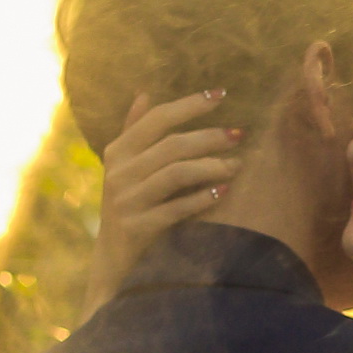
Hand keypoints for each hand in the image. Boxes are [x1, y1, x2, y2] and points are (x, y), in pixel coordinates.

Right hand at [84, 90, 240, 316]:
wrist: (113, 259)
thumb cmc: (130, 205)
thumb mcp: (126, 168)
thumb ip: (134, 131)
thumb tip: (144, 93)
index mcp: (118, 152)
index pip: (156, 119)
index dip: (189, 104)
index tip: (221, 94)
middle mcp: (119, 173)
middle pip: (171, 145)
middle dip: (209, 137)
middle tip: (239, 134)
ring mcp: (126, 201)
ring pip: (176, 173)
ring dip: (211, 167)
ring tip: (237, 165)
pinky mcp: (137, 227)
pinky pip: (176, 208)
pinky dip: (202, 198)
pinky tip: (224, 191)